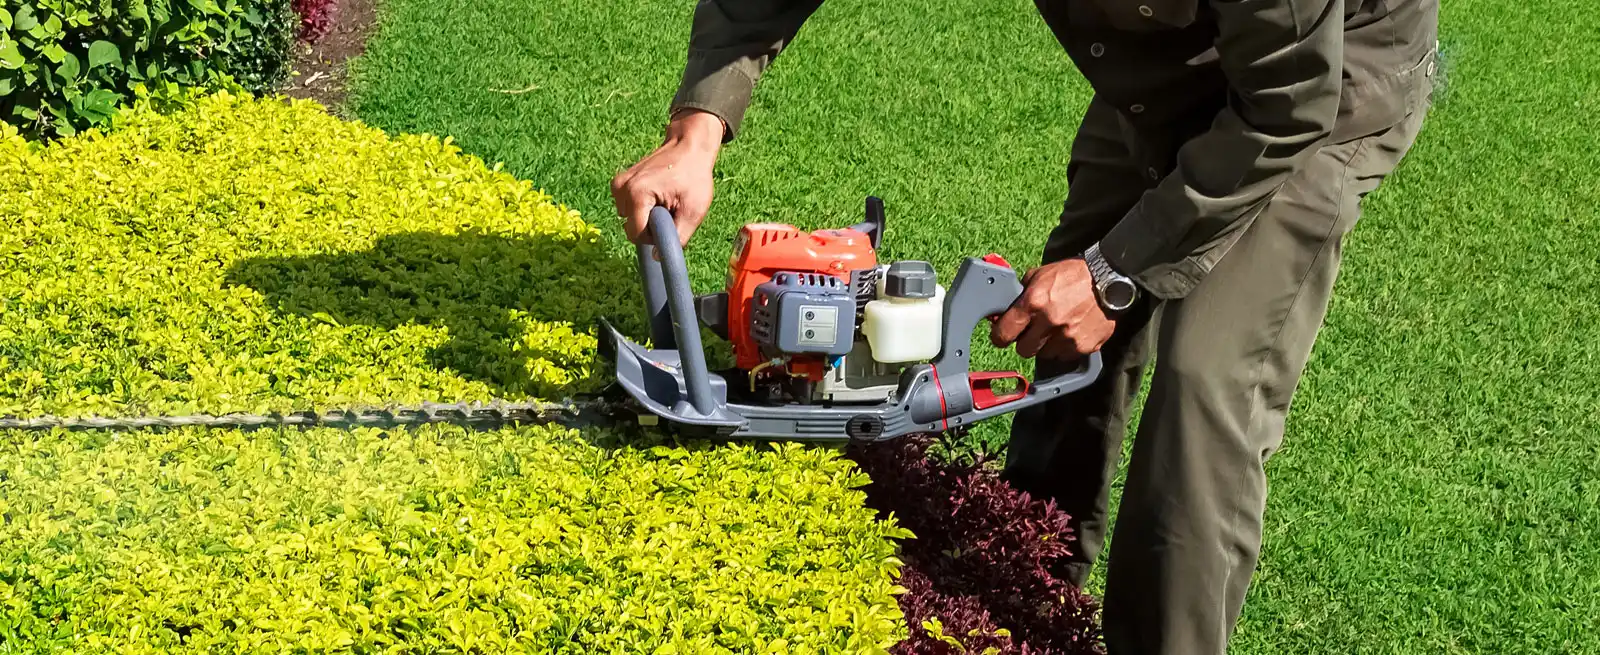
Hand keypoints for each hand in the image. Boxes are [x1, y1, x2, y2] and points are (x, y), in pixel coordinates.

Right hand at [610, 109, 725, 246]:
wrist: (689, 146)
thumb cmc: (694, 177)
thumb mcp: (694, 211)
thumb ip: (677, 238)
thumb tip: (658, 258)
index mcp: (637, 194)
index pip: (636, 235)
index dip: (654, 237)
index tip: (670, 223)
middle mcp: (621, 188)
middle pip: (631, 228)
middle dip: (650, 227)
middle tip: (670, 210)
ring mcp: (617, 184)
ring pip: (629, 220)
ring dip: (646, 217)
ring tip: (665, 200)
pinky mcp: (618, 182)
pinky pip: (628, 209)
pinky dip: (641, 208)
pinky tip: (657, 195)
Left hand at [990, 258, 1115, 360]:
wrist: (1109, 279)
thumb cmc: (1073, 275)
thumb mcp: (1041, 275)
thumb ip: (1021, 293)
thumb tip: (1004, 311)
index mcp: (1034, 302)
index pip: (1004, 333)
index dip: (999, 336)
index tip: (1001, 336)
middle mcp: (1049, 321)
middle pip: (1023, 350)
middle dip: (1025, 342)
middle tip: (1032, 332)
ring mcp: (1068, 336)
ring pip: (1045, 355)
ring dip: (1046, 346)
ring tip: (1055, 329)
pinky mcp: (1084, 346)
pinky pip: (1065, 356)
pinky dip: (1065, 348)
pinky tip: (1070, 332)